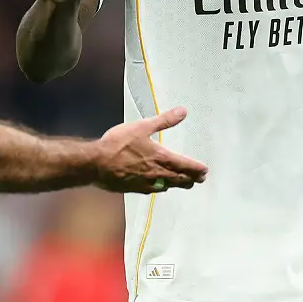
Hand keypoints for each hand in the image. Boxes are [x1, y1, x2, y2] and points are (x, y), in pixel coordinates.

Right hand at [93, 106, 208, 193]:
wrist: (97, 163)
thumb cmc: (119, 143)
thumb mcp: (142, 127)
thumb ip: (164, 120)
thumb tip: (183, 111)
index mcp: (161, 158)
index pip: (186, 166)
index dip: (197, 169)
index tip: (205, 170)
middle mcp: (157, 174)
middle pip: (180, 179)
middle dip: (191, 178)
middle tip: (199, 178)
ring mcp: (147, 184)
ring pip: (168, 186)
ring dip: (178, 184)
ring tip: (184, 182)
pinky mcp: (135, 189)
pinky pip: (153, 190)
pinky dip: (161, 187)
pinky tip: (159, 187)